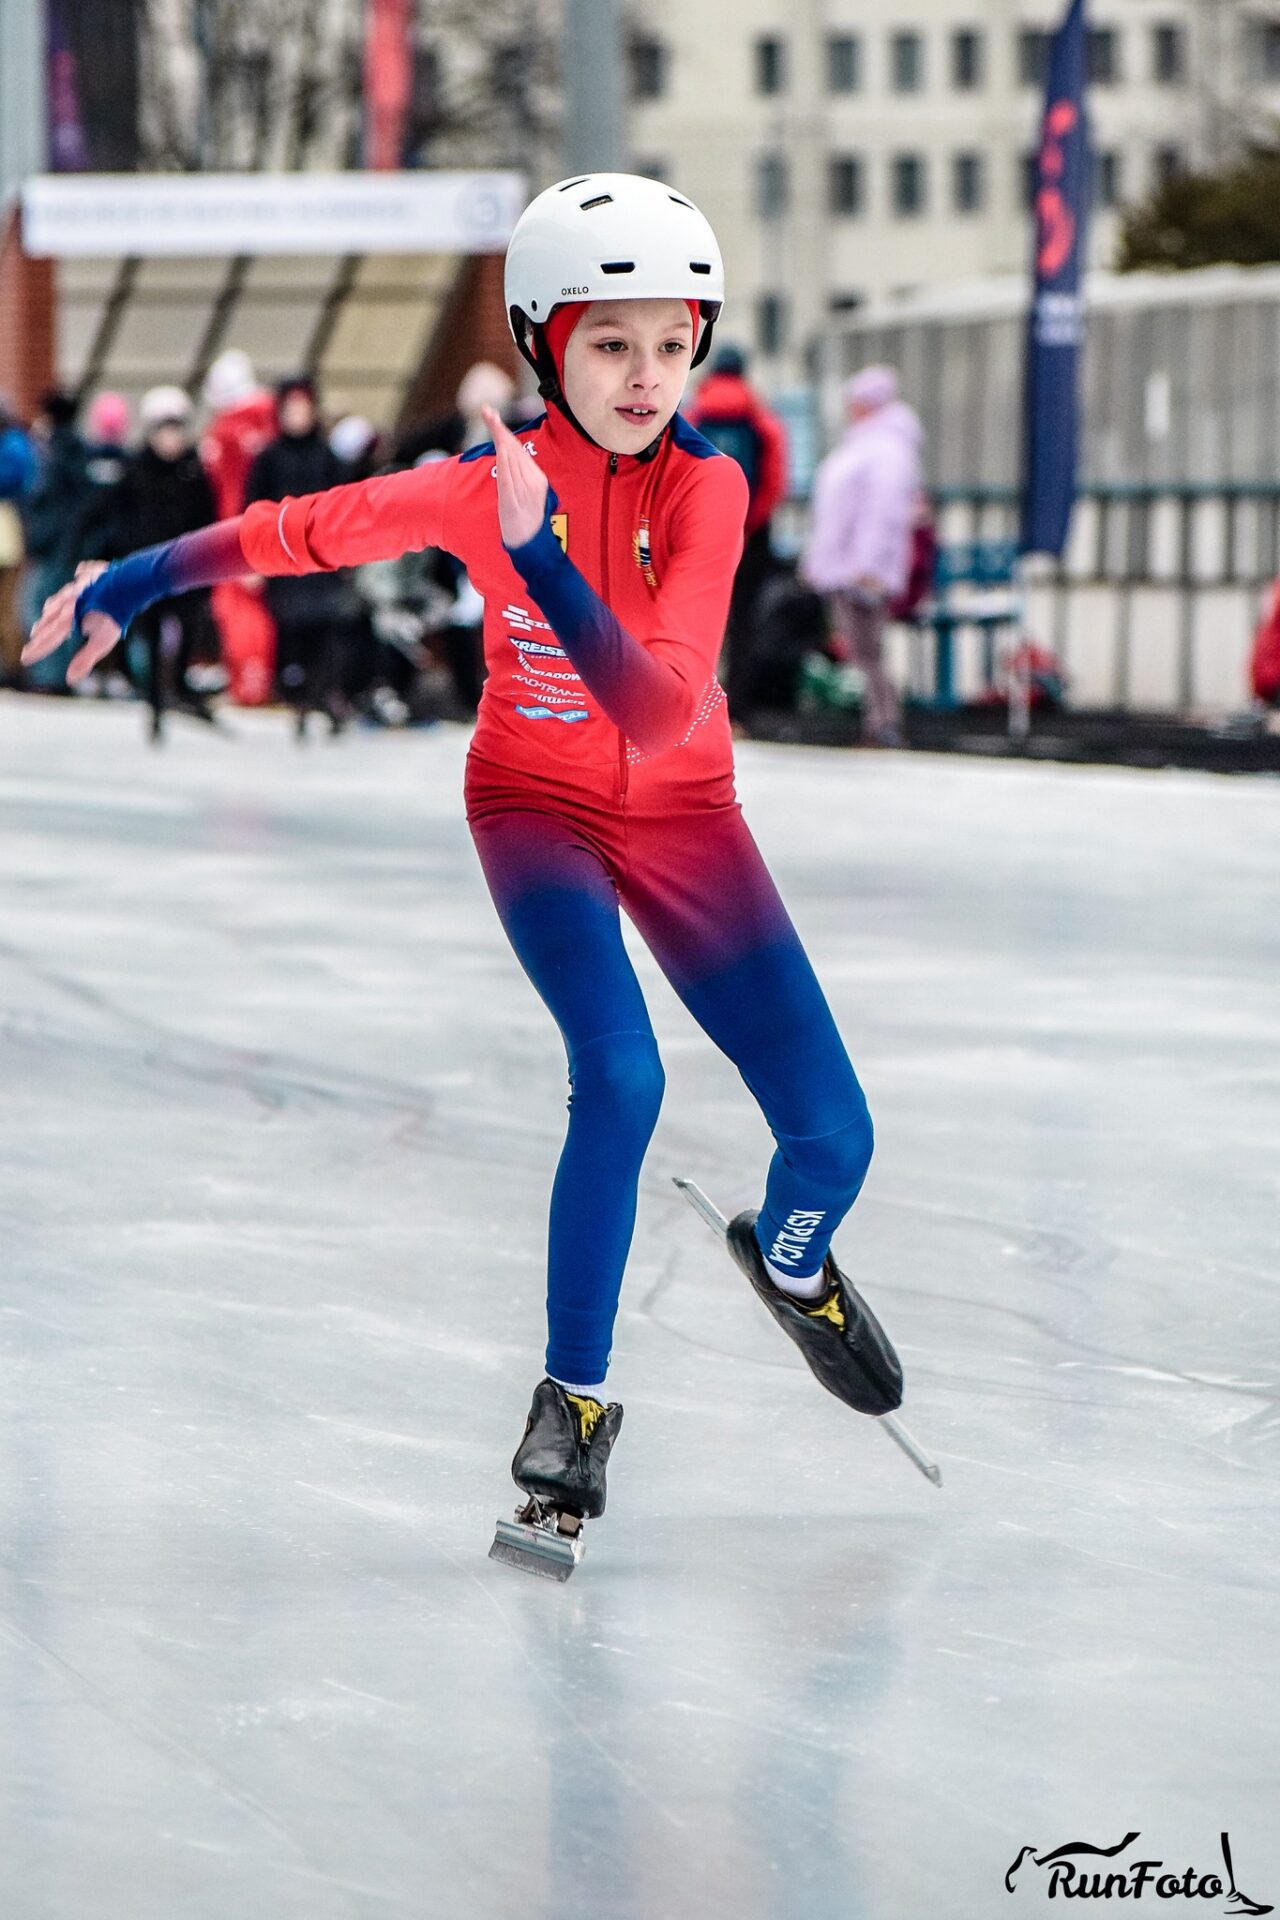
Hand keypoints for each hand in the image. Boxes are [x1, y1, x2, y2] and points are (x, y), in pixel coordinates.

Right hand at [22, 561, 120, 684]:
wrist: (126, 584)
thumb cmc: (114, 615)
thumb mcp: (101, 642)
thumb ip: (84, 659)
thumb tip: (70, 679)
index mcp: (69, 619)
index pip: (50, 638)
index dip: (38, 649)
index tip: (25, 658)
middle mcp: (69, 602)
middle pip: (52, 617)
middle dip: (43, 628)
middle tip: (34, 636)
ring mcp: (81, 587)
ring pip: (62, 597)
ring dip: (54, 606)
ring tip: (49, 610)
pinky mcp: (95, 575)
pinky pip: (84, 574)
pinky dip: (79, 578)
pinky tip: (80, 573)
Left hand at [482, 406, 547, 547]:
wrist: (530, 547)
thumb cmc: (527, 524)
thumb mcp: (528, 499)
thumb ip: (521, 481)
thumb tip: (509, 465)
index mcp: (538, 479)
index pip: (520, 451)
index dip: (505, 433)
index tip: (492, 416)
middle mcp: (533, 481)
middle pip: (514, 449)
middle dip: (499, 428)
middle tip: (486, 410)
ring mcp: (524, 489)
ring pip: (510, 456)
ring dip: (498, 435)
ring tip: (488, 416)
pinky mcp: (513, 498)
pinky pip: (507, 473)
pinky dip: (502, 456)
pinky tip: (497, 442)